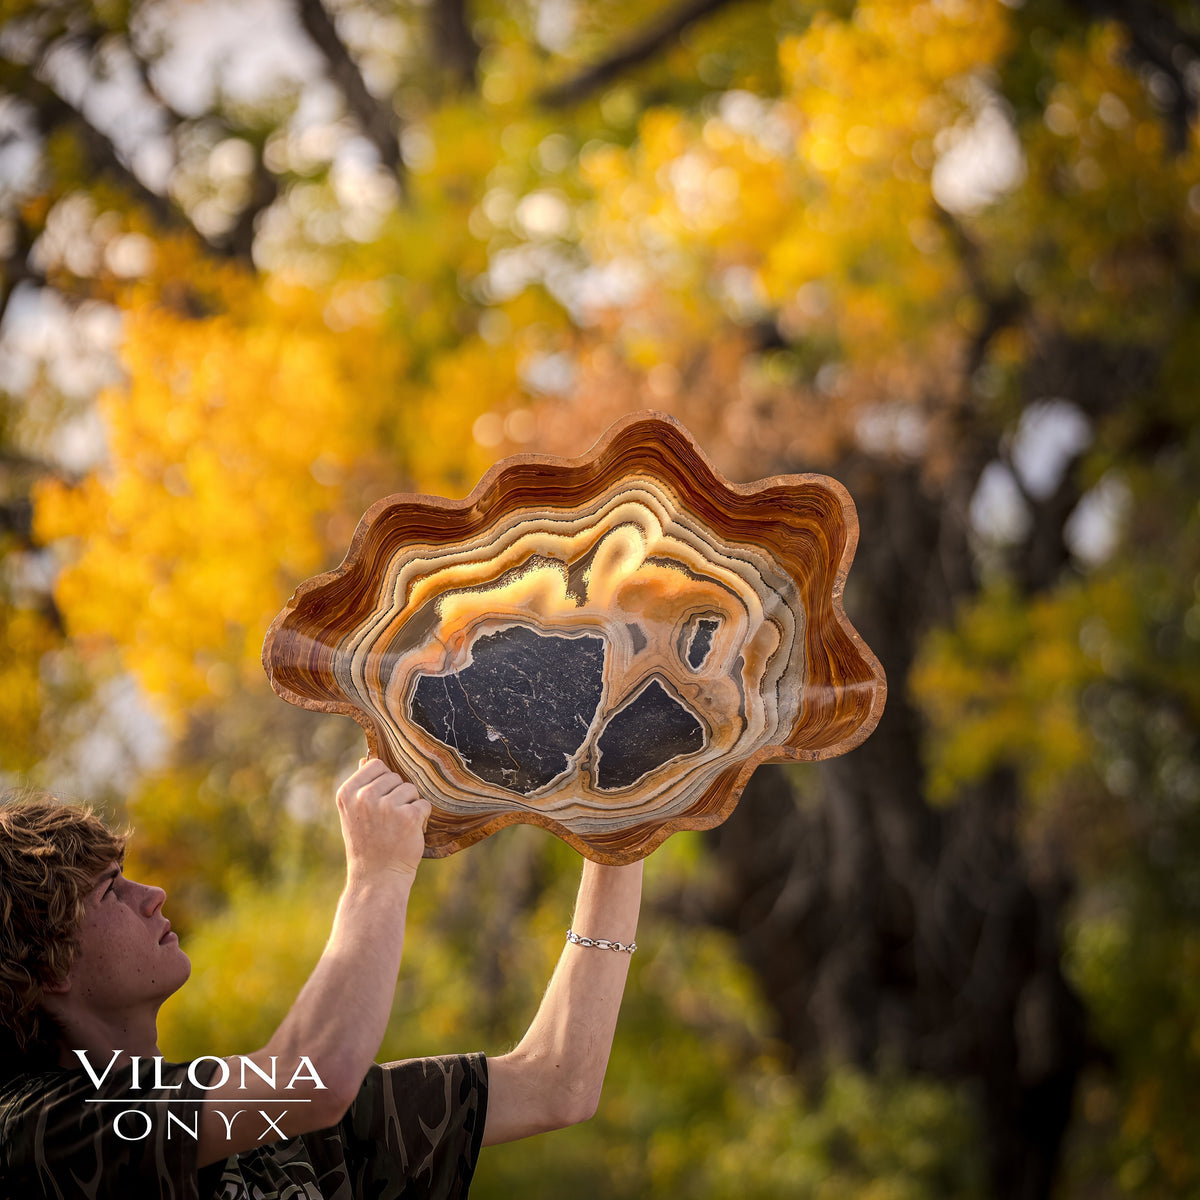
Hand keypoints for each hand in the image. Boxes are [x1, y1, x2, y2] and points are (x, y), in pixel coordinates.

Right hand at [335, 758, 430, 883]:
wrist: (377, 878)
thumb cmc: (367, 844)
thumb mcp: (354, 814)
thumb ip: (360, 786)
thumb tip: (366, 759)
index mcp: (348, 792)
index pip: (376, 764)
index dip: (383, 782)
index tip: (378, 803)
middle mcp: (365, 796)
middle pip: (395, 776)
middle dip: (397, 795)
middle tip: (387, 821)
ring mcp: (387, 806)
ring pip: (411, 789)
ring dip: (410, 807)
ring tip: (396, 828)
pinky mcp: (409, 816)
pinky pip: (424, 804)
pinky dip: (422, 818)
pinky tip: (408, 834)